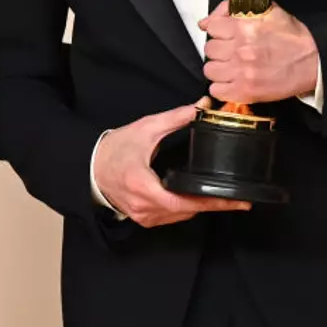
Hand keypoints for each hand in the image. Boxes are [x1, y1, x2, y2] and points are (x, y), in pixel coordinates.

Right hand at [94, 102, 249, 226]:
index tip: (233, 202)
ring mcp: (143, 215)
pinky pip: (170, 217)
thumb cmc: (116, 149)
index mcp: (143, 185)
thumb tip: (200, 106)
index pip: (183, 201)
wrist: (91, 166)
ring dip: (197, 206)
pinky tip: (191, 197)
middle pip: (185, 210)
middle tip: (234, 199)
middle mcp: (143, 205)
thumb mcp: (146, 128)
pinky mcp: (144, 219)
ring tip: (216, 196)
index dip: (210, 202)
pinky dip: (183, 208)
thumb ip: (175, 118)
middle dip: (210, 203)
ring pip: (180, 216)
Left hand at [199, 1, 318, 105]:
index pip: (211, 27)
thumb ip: (233, 9)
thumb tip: (206, 20)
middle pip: (209, 49)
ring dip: (218, 68)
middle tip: (230, 52)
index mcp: (245, 27)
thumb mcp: (267, 12)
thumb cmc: (293, 38)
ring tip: (231, 67)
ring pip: (210, 70)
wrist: (313, 62)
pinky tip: (232, 82)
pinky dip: (221, 87)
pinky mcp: (246, 91)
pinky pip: (216, 90)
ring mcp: (242, 72)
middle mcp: (240, 49)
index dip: (217, 30)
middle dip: (219, 49)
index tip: (224, 35)